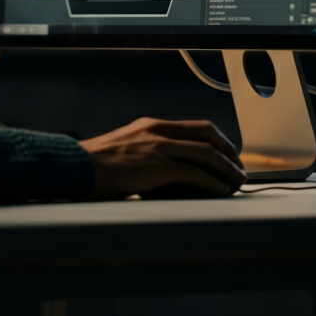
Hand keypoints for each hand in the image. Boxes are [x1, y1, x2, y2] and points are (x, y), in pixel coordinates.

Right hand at [79, 117, 245, 199]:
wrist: (78, 166)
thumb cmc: (94, 163)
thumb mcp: (124, 148)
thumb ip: (146, 151)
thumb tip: (165, 168)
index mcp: (150, 126)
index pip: (194, 126)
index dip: (217, 138)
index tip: (226, 151)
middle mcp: (157, 131)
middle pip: (207, 134)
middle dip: (228, 150)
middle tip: (238, 165)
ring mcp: (158, 147)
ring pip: (206, 153)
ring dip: (227, 168)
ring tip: (237, 180)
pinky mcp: (157, 166)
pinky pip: (195, 174)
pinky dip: (212, 182)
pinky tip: (219, 190)